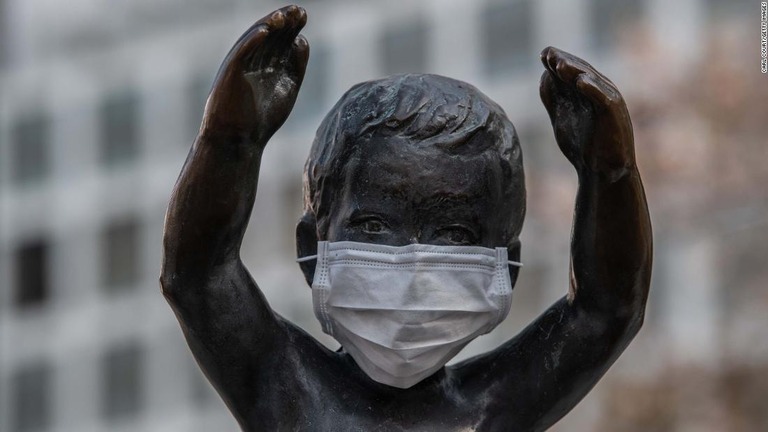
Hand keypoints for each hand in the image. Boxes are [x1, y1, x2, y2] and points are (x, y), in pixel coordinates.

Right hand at [201, 5, 308, 144]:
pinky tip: (265, 31)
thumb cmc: (262, 119)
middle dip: (283, 22)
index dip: (291, 26)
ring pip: (255, 40)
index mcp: (268, 64)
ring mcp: (242, 65)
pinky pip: (241, 52)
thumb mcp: (287, 88)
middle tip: (298, 10)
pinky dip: (252, 41)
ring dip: (268, 26)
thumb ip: (296, 66)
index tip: (303, 15)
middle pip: (270, 35)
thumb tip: (302, 41)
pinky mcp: (230, 73)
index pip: (279, 39)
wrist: (239, 140)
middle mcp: (254, 61)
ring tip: (283, 16)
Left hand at [539, 47, 634, 176]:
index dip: (557, 61)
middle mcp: (599, 93)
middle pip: (581, 71)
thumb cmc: (583, 146)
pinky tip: (580, 82)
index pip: (572, 71)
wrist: (601, 172)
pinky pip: (603, 98)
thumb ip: (554, 99)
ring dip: (576, 71)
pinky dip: (593, 89)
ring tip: (560, 64)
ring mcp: (608, 102)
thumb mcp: (563, 118)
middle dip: (564, 61)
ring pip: (592, 81)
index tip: (542, 54)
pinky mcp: (613, 115)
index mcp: (586, 93)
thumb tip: (543, 76)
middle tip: (548, 53)